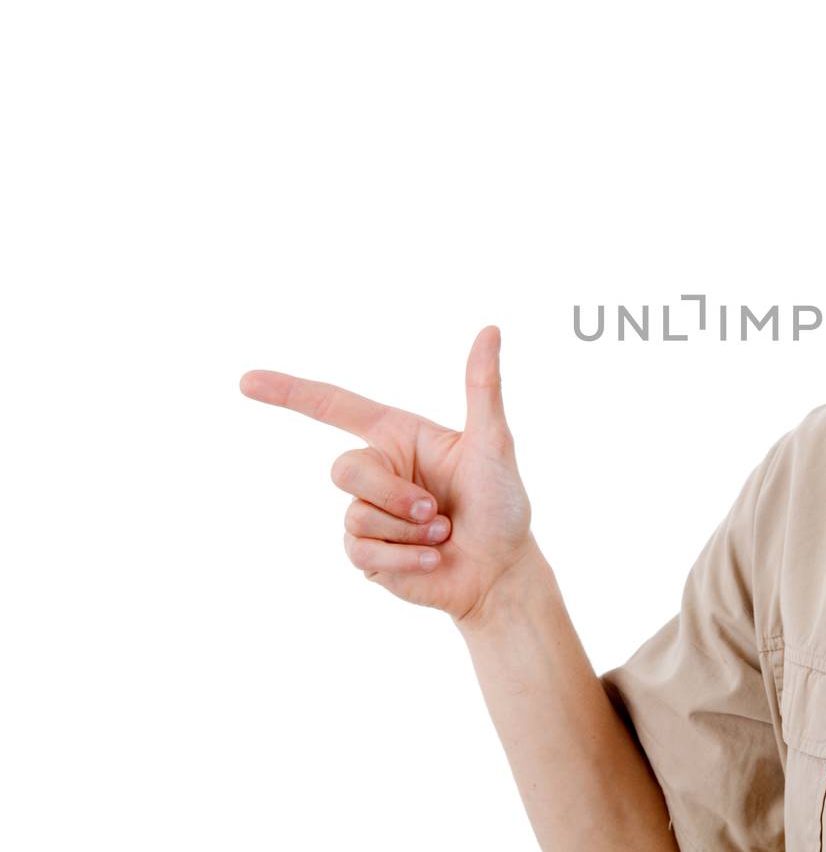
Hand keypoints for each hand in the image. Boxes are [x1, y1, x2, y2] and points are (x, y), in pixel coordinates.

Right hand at [239, 326, 536, 621]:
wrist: (501, 570)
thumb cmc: (503, 503)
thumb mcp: (494, 443)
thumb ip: (483, 388)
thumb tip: (491, 329)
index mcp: (398, 436)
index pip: (335, 406)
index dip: (290, 393)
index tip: (247, 381)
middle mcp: (378, 470)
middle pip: (344, 469)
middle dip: (394, 494)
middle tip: (437, 511)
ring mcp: (369, 514)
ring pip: (355, 514)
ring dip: (406, 530)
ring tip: (442, 534)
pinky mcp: (367, 555)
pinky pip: (360, 551)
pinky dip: (402, 558)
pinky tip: (431, 561)